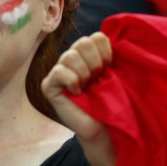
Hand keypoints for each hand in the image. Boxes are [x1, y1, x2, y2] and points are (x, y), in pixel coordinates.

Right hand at [42, 33, 115, 165]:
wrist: (104, 128)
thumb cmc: (112, 103)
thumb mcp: (117, 74)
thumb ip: (113, 54)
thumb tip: (115, 38)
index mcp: (88, 54)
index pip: (96, 37)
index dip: (106, 54)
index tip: (110, 70)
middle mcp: (71, 59)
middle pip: (83, 42)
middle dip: (96, 63)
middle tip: (98, 79)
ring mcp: (58, 71)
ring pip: (70, 55)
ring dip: (84, 73)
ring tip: (88, 87)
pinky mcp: (48, 85)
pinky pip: (59, 71)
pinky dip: (71, 80)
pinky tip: (77, 93)